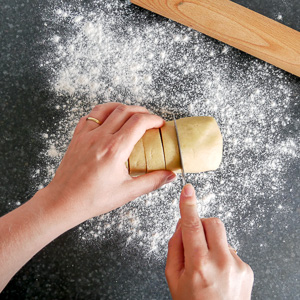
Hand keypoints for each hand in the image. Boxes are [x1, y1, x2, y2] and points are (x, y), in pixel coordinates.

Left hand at [45, 102, 175, 223]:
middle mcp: (100, 137)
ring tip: (131, 114)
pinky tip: (108, 119)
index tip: (160, 124)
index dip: (153, 119)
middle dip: (142, 111)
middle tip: (150, 120)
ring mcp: (86, 135)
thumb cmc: (92, 199)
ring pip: (106, 108)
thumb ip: (152, 181)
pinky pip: (90, 116)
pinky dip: (102, 112)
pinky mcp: (77, 137)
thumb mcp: (127, 192)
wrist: (63, 201)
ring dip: (122, 107)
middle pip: (125, 111)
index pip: (138, 122)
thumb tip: (170, 176)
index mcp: (114, 149)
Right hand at [165, 184, 253, 299]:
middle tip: (195, 239)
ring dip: (211, 242)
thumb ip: (175, 247)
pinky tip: (218, 272)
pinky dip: (222, 255)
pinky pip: (231, 250)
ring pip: (221, 236)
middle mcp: (221, 262)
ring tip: (207, 264)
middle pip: (212, 223)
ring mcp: (237, 265)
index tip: (188, 190)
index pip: (191, 226)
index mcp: (198, 264)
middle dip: (201, 224)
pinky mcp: (247, 269)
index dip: (188, 205)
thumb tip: (181, 225)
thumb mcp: (173, 278)